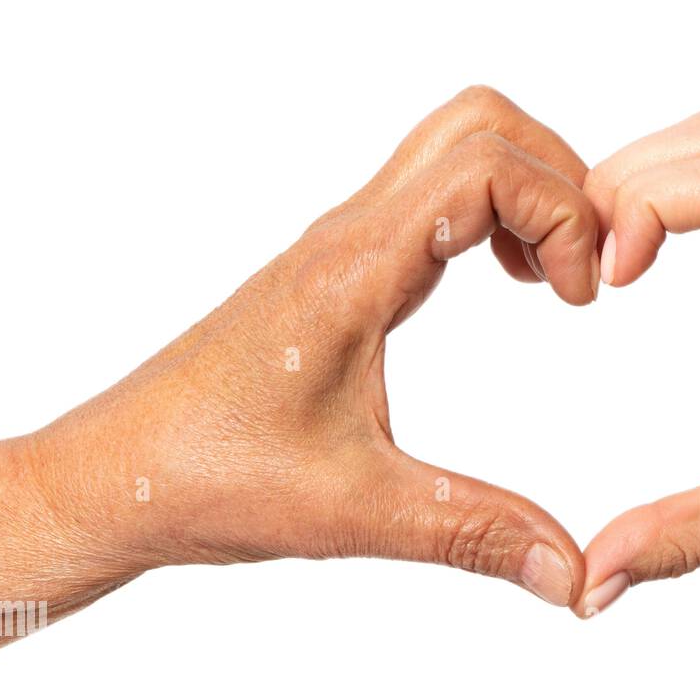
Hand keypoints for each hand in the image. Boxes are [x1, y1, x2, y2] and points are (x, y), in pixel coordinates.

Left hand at [27, 86, 598, 606]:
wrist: (117, 477)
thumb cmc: (209, 479)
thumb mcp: (356, 511)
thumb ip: (475, 534)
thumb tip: (573, 576)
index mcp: (357, 272)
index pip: (485, 165)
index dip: (561, 213)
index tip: (580, 299)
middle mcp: (350, 236)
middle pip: (478, 123)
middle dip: (558, 179)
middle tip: (582, 271)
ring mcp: (343, 245)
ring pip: (452, 148)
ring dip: (525, 191)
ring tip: (550, 280)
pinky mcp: (341, 269)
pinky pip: (431, 196)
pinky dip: (491, 215)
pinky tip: (503, 286)